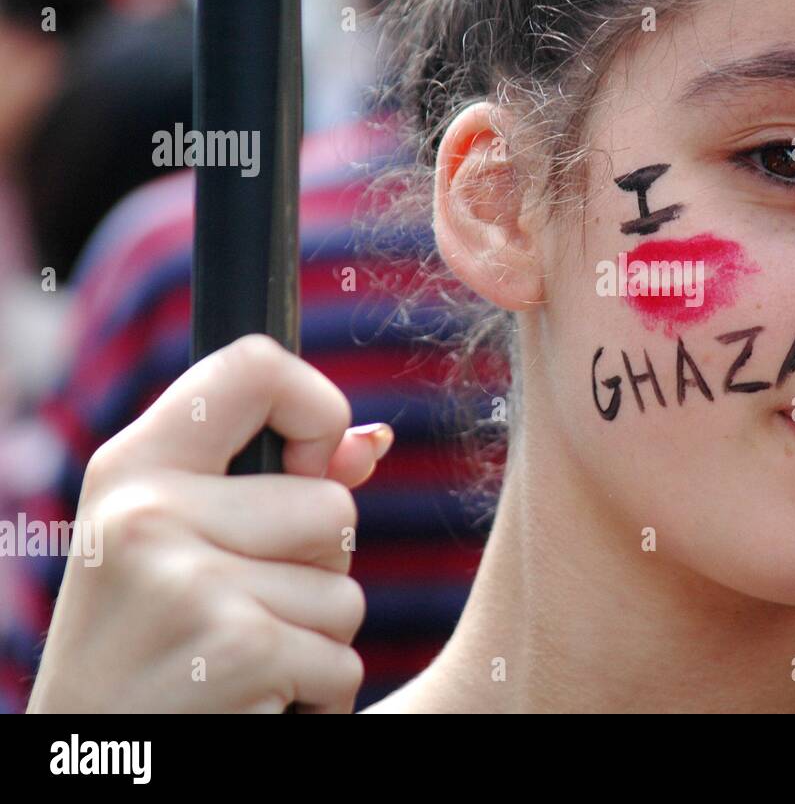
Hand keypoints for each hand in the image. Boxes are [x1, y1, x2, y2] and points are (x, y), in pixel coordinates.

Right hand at [26, 334, 392, 712]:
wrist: (92, 758)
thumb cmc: (148, 647)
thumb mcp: (180, 546)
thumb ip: (275, 485)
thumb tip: (372, 439)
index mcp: (132, 468)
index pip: (253, 366)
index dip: (317, 406)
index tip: (311, 461)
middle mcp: (149, 514)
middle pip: (334, 504)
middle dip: (317, 570)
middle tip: (238, 611)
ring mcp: (190, 582)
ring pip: (347, 591)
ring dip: (315, 639)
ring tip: (237, 661)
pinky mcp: (238, 649)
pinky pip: (343, 660)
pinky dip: (316, 694)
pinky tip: (249, 704)